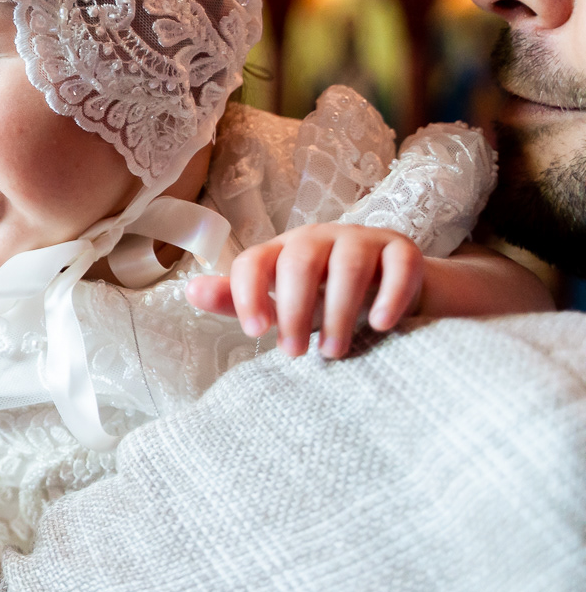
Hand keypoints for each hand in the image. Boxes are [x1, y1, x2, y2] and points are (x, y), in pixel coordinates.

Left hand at [185, 223, 423, 359]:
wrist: (389, 288)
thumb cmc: (322, 297)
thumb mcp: (279, 301)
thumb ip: (237, 300)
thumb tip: (190, 292)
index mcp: (282, 250)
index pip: (253, 261)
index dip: (248, 294)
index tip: (254, 333)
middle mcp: (319, 238)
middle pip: (300, 263)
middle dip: (294, 310)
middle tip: (294, 352)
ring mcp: (363, 240)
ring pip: (348, 266)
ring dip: (339, 311)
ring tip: (332, 352)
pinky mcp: (402, 251)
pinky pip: (399, 266)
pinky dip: (390, 295)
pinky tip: (381, 325)